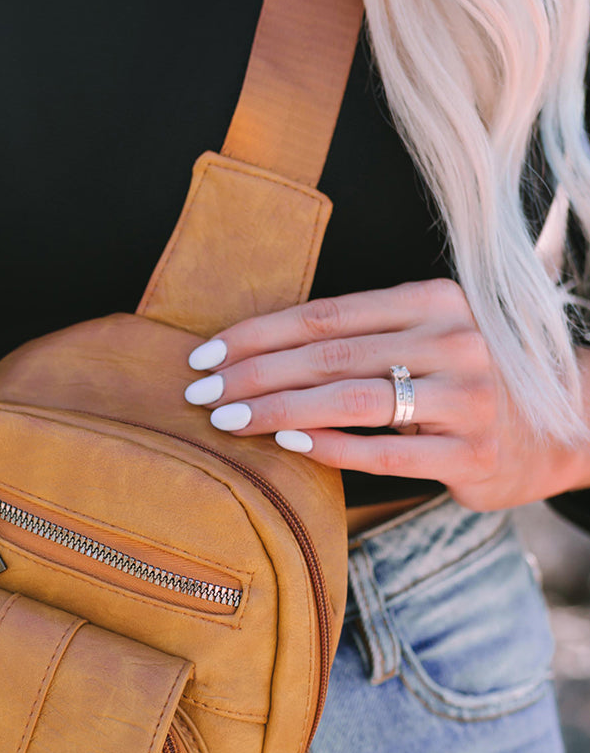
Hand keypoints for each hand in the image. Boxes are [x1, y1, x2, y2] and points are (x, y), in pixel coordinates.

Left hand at [183, 278, 589, 510]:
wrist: (560, 428)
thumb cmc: (464, 384)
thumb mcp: (423, 341)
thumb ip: (359, 339)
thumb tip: (253, 353)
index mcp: (434, 300)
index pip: (325, 315)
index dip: (257, 334)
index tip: (203, 356)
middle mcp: (454, 339)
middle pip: (328, 356)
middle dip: (251, 375)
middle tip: (198, 395)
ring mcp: (468, 397)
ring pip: (350, 399)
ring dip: (277, 410)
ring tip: (227, 420)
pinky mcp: (472, 452)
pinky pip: (384, 450)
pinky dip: (329, 446)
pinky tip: (285, 443)